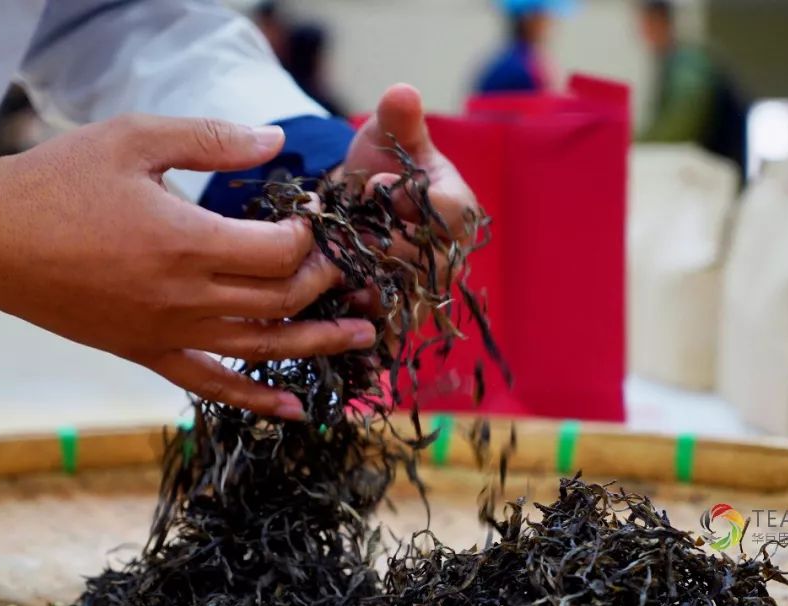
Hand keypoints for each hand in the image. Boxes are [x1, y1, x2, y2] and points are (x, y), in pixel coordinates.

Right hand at [0, 114, 375, 418]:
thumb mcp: (135, 138)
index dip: (311, 237)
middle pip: (281, 301)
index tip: (315, 219)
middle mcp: (185, 298)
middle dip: (324, 283)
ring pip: (262, 348)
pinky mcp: (146, 354)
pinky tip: (294, 411)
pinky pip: (212, 387)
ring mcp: (167, 335)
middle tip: (349, 268)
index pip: (280, 252)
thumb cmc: (59, 181)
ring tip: (364, 338)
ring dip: (318, 345)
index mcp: (187, 243)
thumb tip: (276, 139)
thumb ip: (212, 139)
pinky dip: (257, 401)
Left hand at [340, 83, 479, 314]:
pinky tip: (330, 310)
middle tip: (340, 233)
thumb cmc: (381, 168)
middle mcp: (450, 256)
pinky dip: (359, 325)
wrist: (358, 213)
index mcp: (457, 209)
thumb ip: (397, 120)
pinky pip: (386, 331)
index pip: (449, 211)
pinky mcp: (400, 319)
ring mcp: (427, 292)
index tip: (372, 185)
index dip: (409, 199)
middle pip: (425, 261)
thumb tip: (402, 92)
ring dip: (365, 287)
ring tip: (331, 272)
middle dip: (379, 245)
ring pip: (404, 300)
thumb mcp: (385, 139)